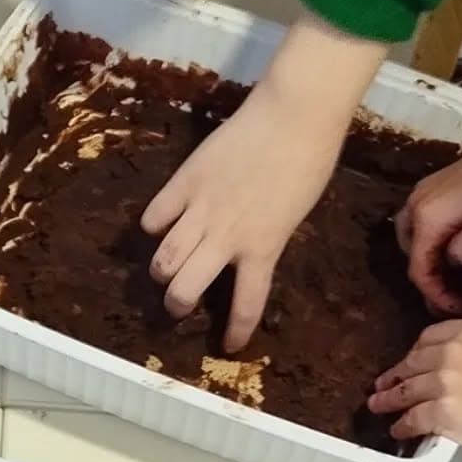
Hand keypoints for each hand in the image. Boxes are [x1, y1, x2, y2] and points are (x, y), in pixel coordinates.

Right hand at [142, 79, 339, 351]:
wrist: (294, 115)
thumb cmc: (307, 163)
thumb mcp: (291, 215)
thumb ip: (262, 239)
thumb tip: (240, 253)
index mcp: (262, 248)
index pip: (245, 305)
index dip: (235, 332)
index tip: (230, 346)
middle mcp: (226, 237)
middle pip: (183, 289)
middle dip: (176, 305)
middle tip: (178, 304)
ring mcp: (201, 210)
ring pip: (163, 259)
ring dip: (161, 270)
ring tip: (165, 268)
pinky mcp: (183, 183)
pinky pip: (154, 217)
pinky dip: (154, 225)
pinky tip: (162, 222)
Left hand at [369, 318, 461, 444]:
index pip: (430, 337)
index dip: (415, 350)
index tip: (409, 358)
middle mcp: (453, 353)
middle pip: (412, 364)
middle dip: (396, 375)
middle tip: (383, 384)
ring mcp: (445, 382)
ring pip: (406, 391)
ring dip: (389, 400)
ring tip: (378, 405)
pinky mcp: (443, 412)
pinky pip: (413, 419)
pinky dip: (403, 426)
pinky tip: (398, 430)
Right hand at [395, 152, 461, 313]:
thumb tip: (451, 262)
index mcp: (428, 216)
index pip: (419, 269)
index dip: (435, 295)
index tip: (457, 309)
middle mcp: (415, 204)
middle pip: (411, 254)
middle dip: (429, 279)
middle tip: (454, 296)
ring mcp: (422, 191)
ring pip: (410, 237)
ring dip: (426, 259)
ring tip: (449, 275)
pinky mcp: (435, 184)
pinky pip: (419, 220)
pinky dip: (429, 240)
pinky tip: (450, 246)